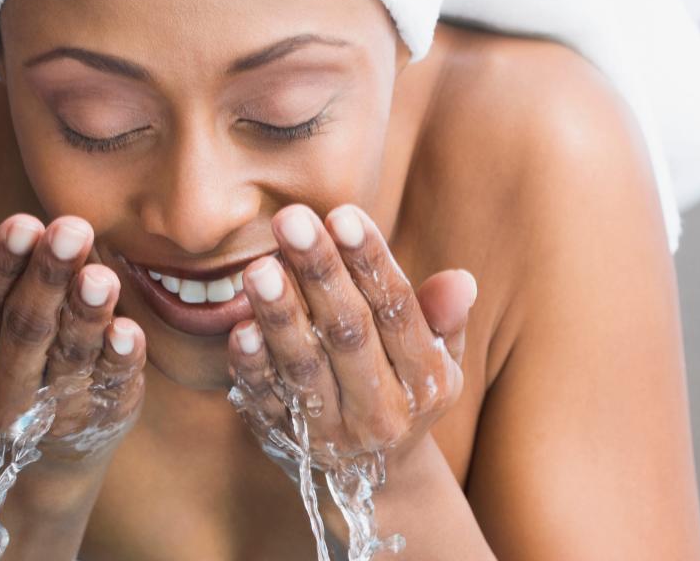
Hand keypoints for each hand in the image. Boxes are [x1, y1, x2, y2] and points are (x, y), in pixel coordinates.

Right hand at [0, 214, 146, 466]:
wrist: (50, 442)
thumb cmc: (15, 351)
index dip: (2, 264)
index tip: (25, 221)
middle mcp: (1, 396)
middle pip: (26, 330)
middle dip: (48, 277)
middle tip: (71, 230)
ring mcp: (53, 413)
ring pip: (70, 357)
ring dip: (87, 313)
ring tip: (101, 276)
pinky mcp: (102, 415)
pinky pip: (113, 383)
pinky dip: (121, 356)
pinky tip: (129, 330)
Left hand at [226, 203, 475, 477]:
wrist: (371, 485)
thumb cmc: (403, 392)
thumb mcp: (437, 362)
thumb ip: (444, 319)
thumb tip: (461, 279)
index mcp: (425, 381)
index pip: (398, 312)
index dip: (370, 262)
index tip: (343, 214)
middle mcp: (381, 411)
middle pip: (349, 334)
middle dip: (319, 274)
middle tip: (290, 220)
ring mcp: (331, 432)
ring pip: (305, 368)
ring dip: (280, 316)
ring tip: (258, 268)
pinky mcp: (287, 442)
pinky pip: (266, 403)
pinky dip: (252, 367)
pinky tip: (238, 329)